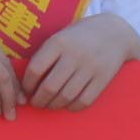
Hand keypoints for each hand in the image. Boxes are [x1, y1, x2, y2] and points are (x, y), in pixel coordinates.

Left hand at [24, 12, 139, 111]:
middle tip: (35, 103)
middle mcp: (74, 55)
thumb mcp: (59, 38)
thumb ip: (44, 56)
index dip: (27, 85)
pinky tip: (67, 105)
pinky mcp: (103, 78)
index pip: (35, 70)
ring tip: (49, 105)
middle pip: (50, 87)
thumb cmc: (78, 37)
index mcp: (58, 43)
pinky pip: (85, 100)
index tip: (25, 90)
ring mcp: (90, 68)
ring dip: (53, 105)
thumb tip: (26, 82)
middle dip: (38, 100)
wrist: (114, 32)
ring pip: (66, 96)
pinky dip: (72, 107)